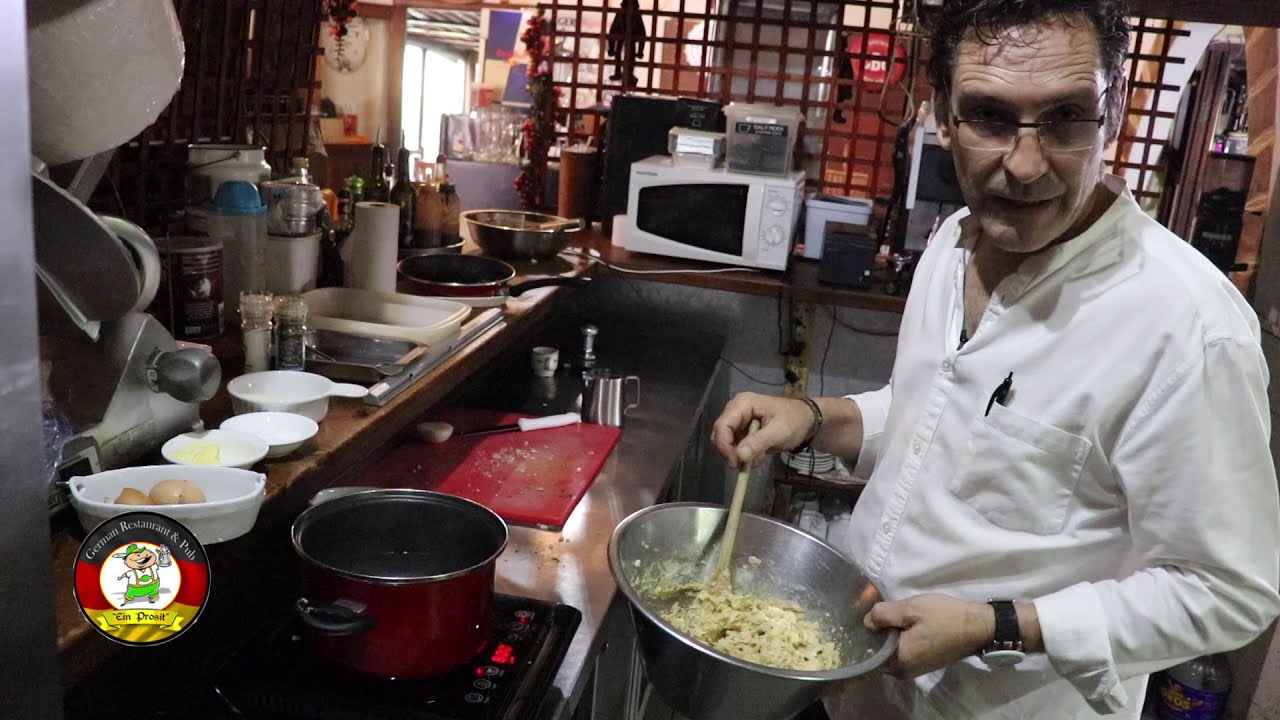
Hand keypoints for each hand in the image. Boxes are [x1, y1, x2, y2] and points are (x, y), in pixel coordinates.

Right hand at [710, 392, 813, 467]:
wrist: (807, 421)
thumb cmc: (795, 421)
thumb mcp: (779, 432)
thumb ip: (758, 442)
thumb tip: (739, 456)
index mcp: (742, 404)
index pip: (722, 425)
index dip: (724, 445)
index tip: (735, 462)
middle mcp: (736, 410)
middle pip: (720, 435)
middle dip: (731, 452)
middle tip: (744, 465)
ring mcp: (739, 421)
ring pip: (726, 443)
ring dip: (739, 455)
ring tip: (758, 458)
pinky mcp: (743, 431)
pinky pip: (735, 447)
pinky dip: (745, 455)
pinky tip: (760, 455)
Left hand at [864, 594, 993, 677]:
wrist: (978, 627)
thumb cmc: (944, 617)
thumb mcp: (911, 609)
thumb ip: (884, 615)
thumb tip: (867, 622)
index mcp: (899, 661)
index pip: (869, 653)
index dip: (866, 634)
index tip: (870, 618)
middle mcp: (904, 671)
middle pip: (878, 654)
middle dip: (878, 636)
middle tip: (882, 614)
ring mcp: (914, 670)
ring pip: (891, 653)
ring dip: (890, 637)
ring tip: (894, 618)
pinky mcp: (923, 664)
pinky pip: (902, 653)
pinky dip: (900, 641)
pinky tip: (905, 626)